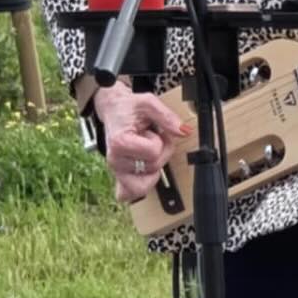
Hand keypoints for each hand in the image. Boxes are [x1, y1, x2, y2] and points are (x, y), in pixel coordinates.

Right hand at [93, 82, 192, 203]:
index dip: (159, 140)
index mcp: (120, 142)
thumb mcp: (148, 103)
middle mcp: (115, 160)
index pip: (153, 152)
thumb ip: (167, 117)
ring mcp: (117, 171)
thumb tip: (184, 131)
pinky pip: (131, 194)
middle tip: (150, 138)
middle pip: (153, 167)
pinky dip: (141, 186)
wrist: (114, 110)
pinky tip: (143, 173)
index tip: (150, 131)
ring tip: (146, 151)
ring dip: (154, 167)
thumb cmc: (128, 108)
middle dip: (160, 152)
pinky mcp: (120, 178)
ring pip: (148, 182)